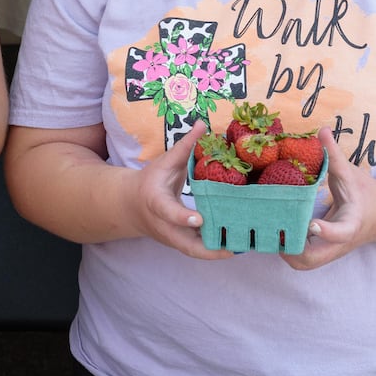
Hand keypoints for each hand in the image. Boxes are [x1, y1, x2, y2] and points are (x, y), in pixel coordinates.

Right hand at [131, 121, 235, 259]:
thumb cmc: (151, 181)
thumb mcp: (164, 162)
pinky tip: (239, 244)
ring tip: (244, 245)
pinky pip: (199, 250)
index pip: (167, 211)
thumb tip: (202, 124)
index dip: (182, 216)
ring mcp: (172, 238)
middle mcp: (163, 225)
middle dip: (208, 249)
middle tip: (234, 247)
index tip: (199, 218)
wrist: (132, 206)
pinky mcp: (180, 244)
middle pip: (185, 244)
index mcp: (156, 202)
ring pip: (195, 252)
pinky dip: (218, 250)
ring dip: (218, 252)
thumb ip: (185, 146)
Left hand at [282, 127, 368, 270]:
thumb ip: (334, 154)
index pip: (341, 233)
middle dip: (291, 249)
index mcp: (352, 222)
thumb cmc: (362, 192)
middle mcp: (340, 243)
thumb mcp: (350, 173)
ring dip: (285, 252)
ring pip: (304, 264)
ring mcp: (330, 250)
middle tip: (274, 229)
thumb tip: (322, 129)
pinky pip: (301, 259)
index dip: (327, 231)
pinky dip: (285, 250)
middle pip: (314, 259)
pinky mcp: (322, 252)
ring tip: (268, 229)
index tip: (312, 224)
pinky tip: (271, 231)